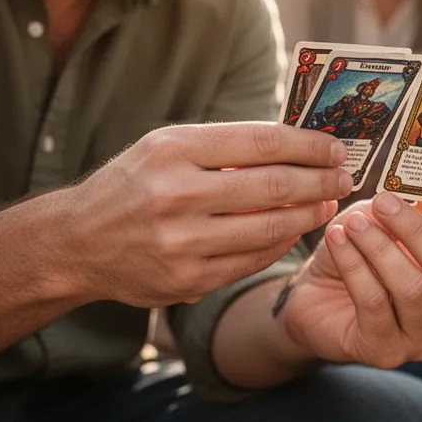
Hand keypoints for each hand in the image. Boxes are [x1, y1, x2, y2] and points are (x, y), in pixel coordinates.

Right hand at [65, 122, 350, 306]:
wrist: (76, 243)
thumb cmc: (133, 184)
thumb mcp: (167, 147)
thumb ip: (226, 145)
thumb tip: (298, 140)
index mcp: (174, 150)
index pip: (263, 142)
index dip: (310, 144)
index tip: (336, 147)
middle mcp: (176, 195)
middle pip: (275, 186)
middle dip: (322, 180)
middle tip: (346, 177)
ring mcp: (182, 243)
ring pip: (271, 228)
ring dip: (310, 214)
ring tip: (328, 203)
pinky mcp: (187, 280)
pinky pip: (252, 261)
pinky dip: (281, 243)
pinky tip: (295, 229)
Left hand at [282, 180, 421, 368]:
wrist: (314, 299)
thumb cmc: (362, 256)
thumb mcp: (391, 224)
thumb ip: (412, 209)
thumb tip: (421, 186)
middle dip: (416, 230)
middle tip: (384, 201)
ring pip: (413, 288)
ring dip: (378, 247)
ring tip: (353, 222)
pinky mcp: (387, 352)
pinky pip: (375, 303)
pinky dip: (354, 265)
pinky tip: (337, 239)